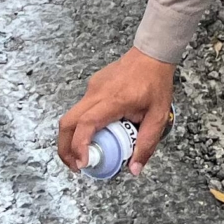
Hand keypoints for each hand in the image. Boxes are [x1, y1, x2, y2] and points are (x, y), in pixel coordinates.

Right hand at [57, 47, 176, 175]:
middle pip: (67, 122)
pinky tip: (97, 133)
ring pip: (71, 116)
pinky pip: (81, 109)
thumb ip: (146, 144)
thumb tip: (134, 169)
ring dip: (72, 138)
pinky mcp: (92, 87)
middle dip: (65, 148)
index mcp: (113, 100)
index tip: (82, 163)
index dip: (79, 145)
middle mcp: (97, 93)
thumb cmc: (155, 82)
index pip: (86, 123)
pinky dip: (81, 125)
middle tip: (76, 166)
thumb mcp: (158, 117)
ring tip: (85, 154)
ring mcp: (92, 88)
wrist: (151, 54)